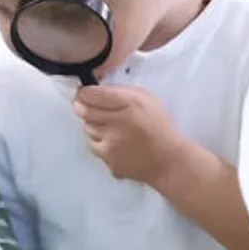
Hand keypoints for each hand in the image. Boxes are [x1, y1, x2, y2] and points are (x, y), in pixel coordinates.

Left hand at [72, 85, 187, 184]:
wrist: (167, 160)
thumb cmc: (157, 126)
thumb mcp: (147, 99)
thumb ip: (121, 91)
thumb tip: (95, 89)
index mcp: (130, 103)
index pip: (93, 94)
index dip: (83, 93)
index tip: (83, 93)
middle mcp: (119, 121)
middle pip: (84, 110)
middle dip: (80, 106)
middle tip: (83, 105)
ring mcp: (111, 141)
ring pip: (87, 127)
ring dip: (93, 124)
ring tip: (109, 126)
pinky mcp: (107, 156)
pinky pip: (92, 143)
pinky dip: (98, 141)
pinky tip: (113, 141)